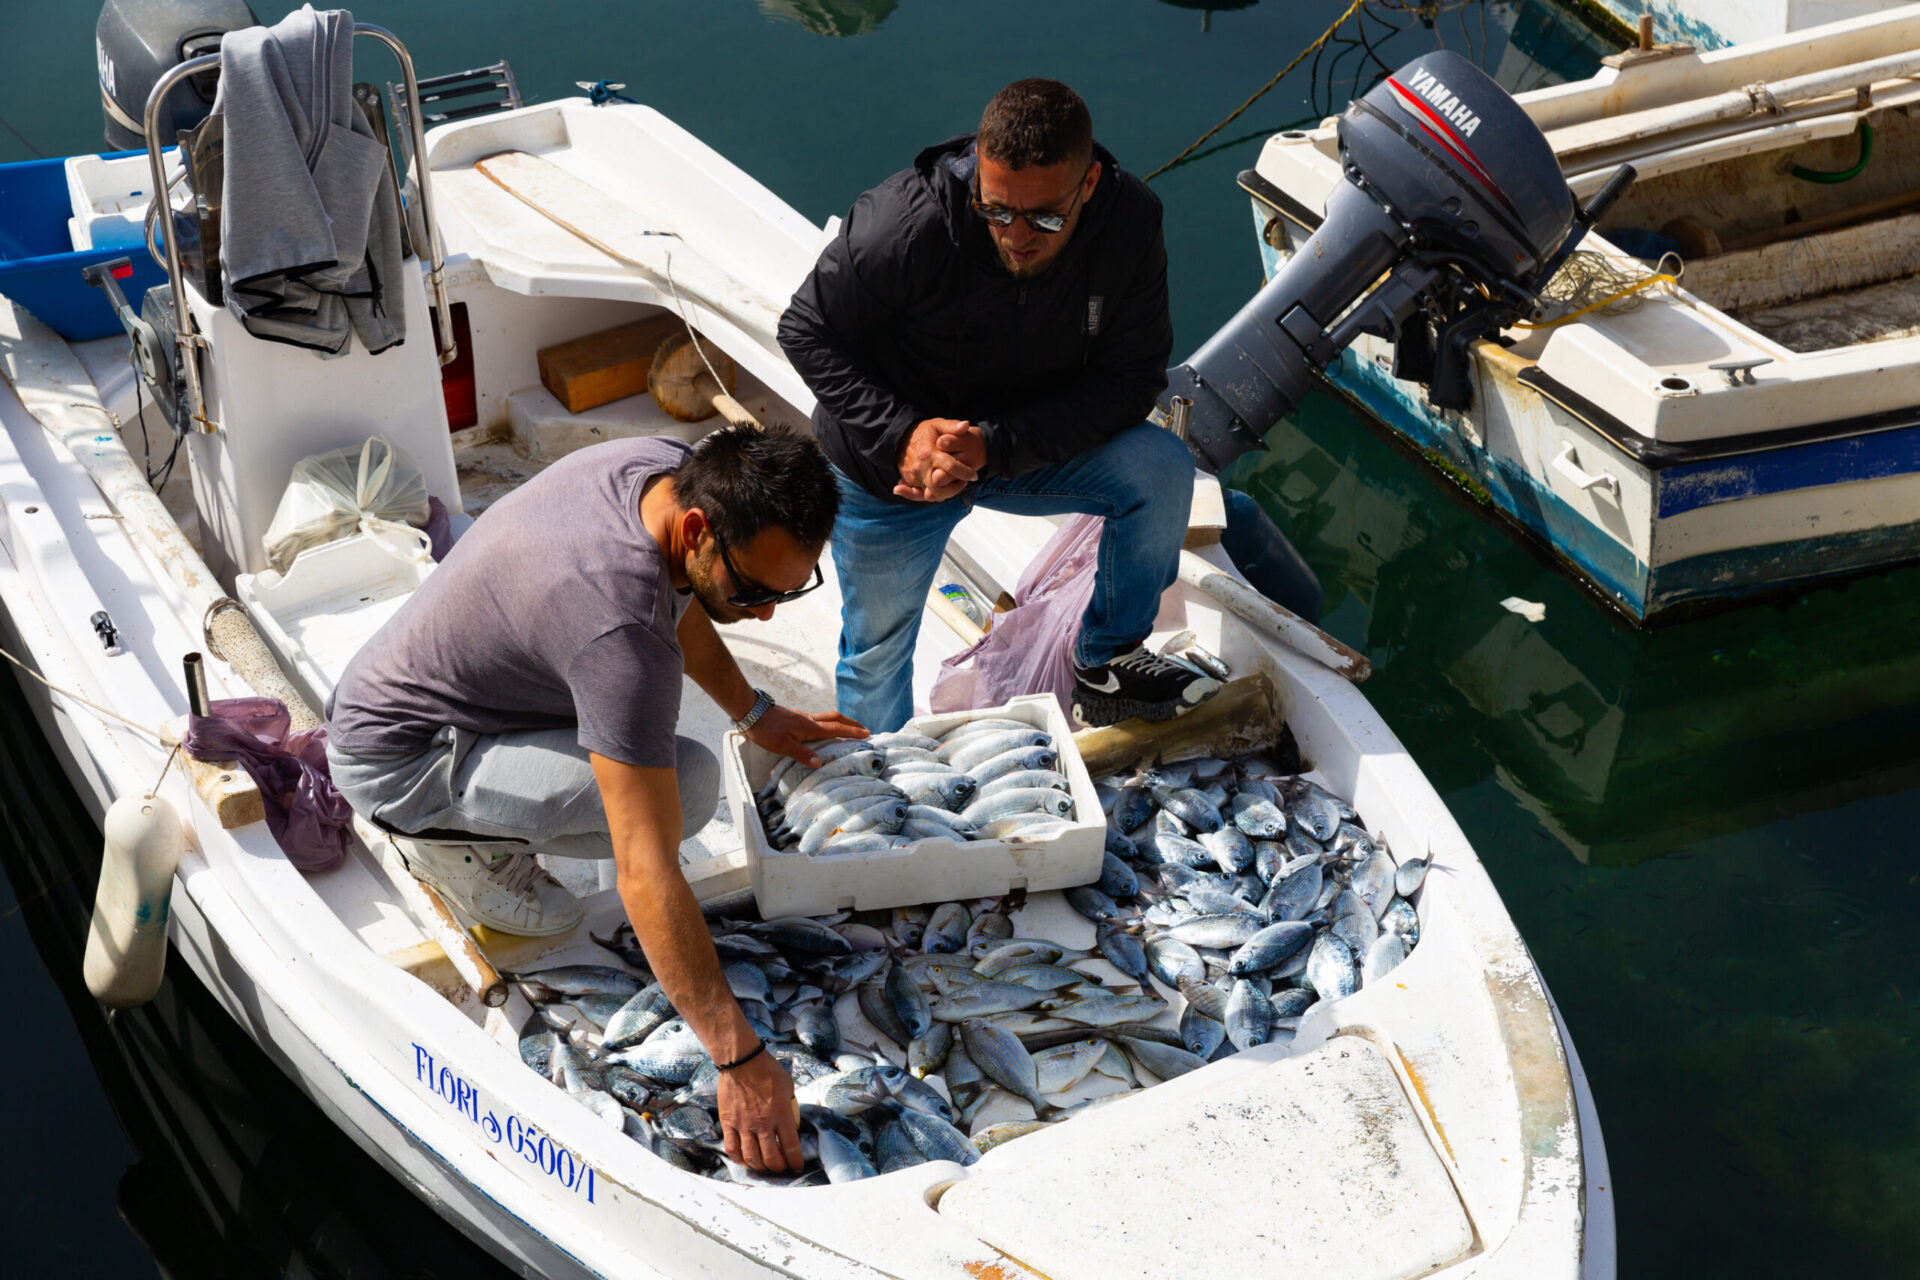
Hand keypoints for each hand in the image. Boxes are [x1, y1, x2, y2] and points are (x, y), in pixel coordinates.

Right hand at [717, 1050, 801, 1172]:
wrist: (741, 1061)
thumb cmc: (767, 1070)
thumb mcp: (788, 1087)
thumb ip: (790, 1106)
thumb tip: (791, 1121)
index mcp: (781, 1114)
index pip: (791, 1147)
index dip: (795, 1162)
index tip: (797, 1166)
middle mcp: (763, 1124)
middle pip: (772, 1158)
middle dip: (779, 1168)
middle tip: (781, 1169)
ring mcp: (744, 1125)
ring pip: (752, 1157)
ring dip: (760, 1167)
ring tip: (765, 1167)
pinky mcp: (728, 1123)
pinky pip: (732, 1148)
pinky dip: (739, 1159)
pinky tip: (745, 1161)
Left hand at [746, 705, 868, 767]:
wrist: (751, 712)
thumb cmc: (766, 730)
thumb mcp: (783, 745)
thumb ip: (802, 754)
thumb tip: (820, 763)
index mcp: (810, 727)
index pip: (836, 729)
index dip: (852, 732)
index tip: (867, 734)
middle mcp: (810, 720)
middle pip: (836, 718)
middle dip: (851, 723)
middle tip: (864, 729)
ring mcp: (803, 718)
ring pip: (828, 717)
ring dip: (841, 722)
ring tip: (849, 728)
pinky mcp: (796, 718)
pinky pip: (819, 720)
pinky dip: (829, 723)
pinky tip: (824, 730)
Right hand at [896, 418, 981, 501]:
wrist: (901, 439)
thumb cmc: (924, 432)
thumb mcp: (937, 425)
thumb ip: (952, 426)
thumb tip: (966, 425)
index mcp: (930, 453)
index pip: (950, 466)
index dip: (965, 472)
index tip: (975, 475)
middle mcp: (921, 467)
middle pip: (939, 488)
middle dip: (955, 489)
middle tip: (964, 482)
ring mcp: (915, 476)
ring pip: (932, 494)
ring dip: (947, 493)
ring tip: (956, 484)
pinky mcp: (912, 482)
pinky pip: (924, 494)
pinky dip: (935, 495)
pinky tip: (945, 489)